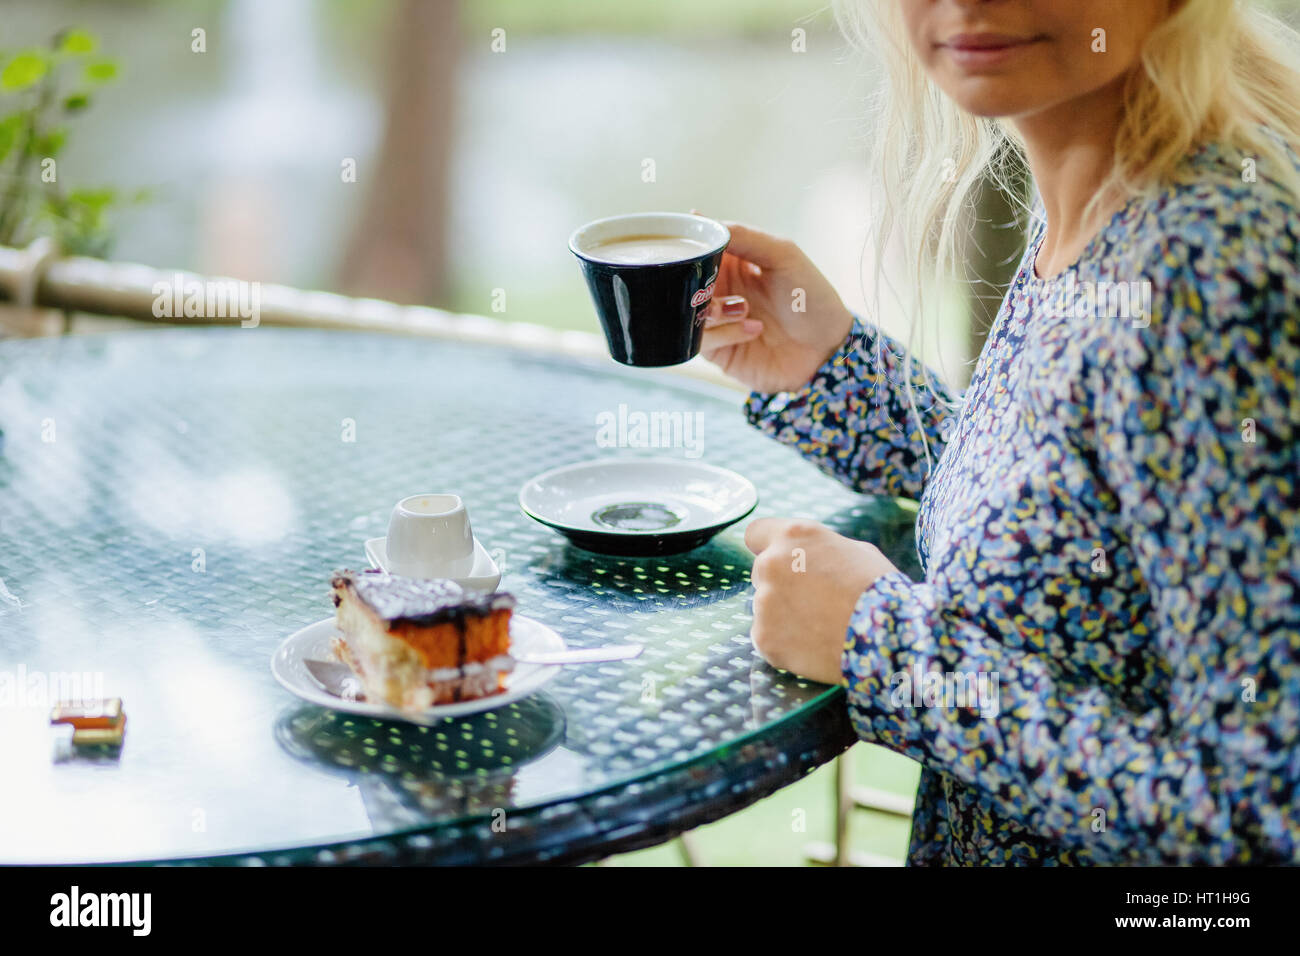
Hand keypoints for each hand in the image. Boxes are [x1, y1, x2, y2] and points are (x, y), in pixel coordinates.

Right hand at [696, 219, 854, 393]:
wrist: (827, 349)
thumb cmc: (812, 299)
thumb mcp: (783, 256)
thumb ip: (745, 236)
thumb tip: (701, 220)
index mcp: (733, 262)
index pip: (698, 246)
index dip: (686, 242)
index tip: (676, 239)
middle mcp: (720, 289)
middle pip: (683, 280)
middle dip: (691, 280)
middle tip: (708, 281)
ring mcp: (716, 320)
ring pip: (686, 310)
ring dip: (712, 308)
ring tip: (744, 309)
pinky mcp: (717, 350)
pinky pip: (700, 338)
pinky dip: (723, 331)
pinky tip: (753, 329)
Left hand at [744, 518, 898, 683]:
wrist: (888, 635)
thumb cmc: (880, 589)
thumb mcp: (854, 551)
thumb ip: (819, 551)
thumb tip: (808, 557)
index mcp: (792, 536)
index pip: (755, 534)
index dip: (767, 548)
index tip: (779, 562)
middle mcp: (770, 563)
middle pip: (761, 574)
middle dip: (781, 585)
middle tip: (814, 603)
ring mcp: (763, 602)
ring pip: (765, 608)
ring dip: (784, 616)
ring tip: (820, 628)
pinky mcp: (764, 637)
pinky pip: (767, 638)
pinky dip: (785, 644)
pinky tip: (814, 646)